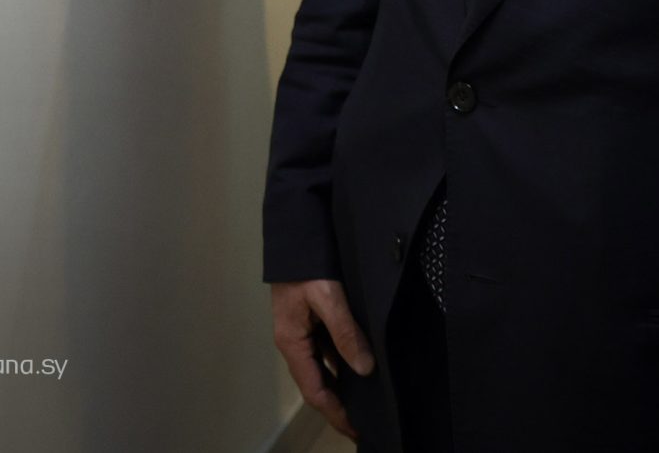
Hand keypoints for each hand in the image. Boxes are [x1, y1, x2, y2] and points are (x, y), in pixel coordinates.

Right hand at [270, 278, 371, 442]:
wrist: (294, 230)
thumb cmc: (306, 264)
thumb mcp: (327, 297)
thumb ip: (345, 332)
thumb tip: (365, 368)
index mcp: (292, 342)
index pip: (314, 390)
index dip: (335, 412)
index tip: (356, 429)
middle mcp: (295, 341)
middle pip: (317, 383)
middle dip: (339, 405)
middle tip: (365, 422)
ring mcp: (302, 330)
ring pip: (323, 367)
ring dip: (342, 386)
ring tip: (366, 400)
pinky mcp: (311, 319)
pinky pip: (328, 350)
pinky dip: (343, 364)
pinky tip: (360, 367)